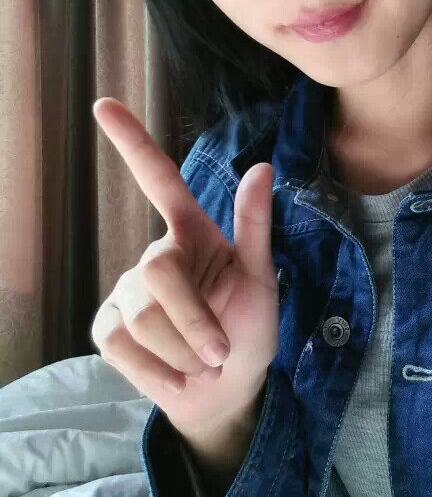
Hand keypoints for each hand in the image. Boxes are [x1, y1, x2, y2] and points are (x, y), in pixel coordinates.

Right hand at [90, 98, 278, 431]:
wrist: (226, 391)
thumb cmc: (247, 332)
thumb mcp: (262, 281)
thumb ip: (255, 227)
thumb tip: (262, 167)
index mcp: (193, 235)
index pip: (159, 181)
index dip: (133, 143)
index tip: (104, 105)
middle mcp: (155, 256)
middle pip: (159, 275)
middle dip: (195, 321)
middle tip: (219, 349)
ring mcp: (125, 291)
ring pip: (143, 317)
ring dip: (184, 350)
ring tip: (198, 358)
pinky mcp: (106, 327)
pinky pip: (122, 344)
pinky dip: (158, 368)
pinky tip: (171, 369)